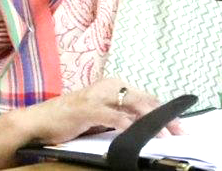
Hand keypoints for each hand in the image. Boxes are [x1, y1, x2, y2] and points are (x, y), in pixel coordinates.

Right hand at [19, 77, 183, 145]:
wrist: (41, 120)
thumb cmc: (72, 120)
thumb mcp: (102, 116)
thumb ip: (122, 116)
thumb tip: (146, 126)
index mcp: (113, 85)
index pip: (146, 97)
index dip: (165, 111)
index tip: (180, 126)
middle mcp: (108, 86)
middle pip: (145, 100)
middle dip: (165, 117)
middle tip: (180, 132)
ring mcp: (98, 96)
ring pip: (133, 105)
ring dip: (151, 121)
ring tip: (165, 135)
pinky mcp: (87, 109)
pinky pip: (112, 116)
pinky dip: (126, 124)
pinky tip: (136, 132)